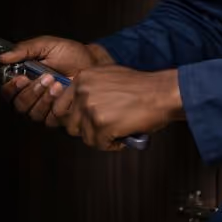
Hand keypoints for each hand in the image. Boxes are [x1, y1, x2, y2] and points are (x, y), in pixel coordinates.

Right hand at [0, 36, 112, 124]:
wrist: (93, 63)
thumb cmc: (72, 54)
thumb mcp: (47, 45)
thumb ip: (24, 50)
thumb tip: (3, 57)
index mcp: (25, 77)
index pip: (8, 90)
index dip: (12, 87)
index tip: (21, 78)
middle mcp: (32, 94)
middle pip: (19, 104)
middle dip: (32, 91)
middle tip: (45, 77)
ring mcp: (44, 106)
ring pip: (32, 112)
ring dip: (44, 97)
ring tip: (56, 83)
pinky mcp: (57, 115)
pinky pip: (48, 119)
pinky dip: (55, 105)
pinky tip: (63, 92)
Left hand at [48, 65, 182, 149]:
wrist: (161, 93)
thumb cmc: (142, 86)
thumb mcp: (109, 76)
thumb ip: (91, 88)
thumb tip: (80, 106)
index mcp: (82, 78)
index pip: (61, 106)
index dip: (73, 117)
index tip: (84, 122)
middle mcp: (83, 92)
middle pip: (71, 124)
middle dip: (87, 130)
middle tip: (103, 129)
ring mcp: (91, 108)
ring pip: (85, 136)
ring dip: (101, 138)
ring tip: (117, 131)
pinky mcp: (101, 124)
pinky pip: (99, 144)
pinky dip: (112, 145)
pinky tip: (123, 136)